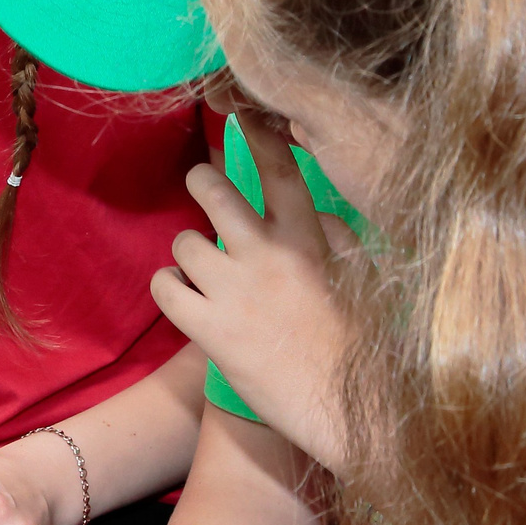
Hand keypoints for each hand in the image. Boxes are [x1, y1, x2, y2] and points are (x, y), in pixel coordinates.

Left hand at [151, 114, 357, 466]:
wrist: (344, 410)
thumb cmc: (358, 347)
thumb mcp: (361, 282)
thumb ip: (338, 241)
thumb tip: (321, 216)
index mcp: (309, 238)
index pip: (278, 169)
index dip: (255, 134)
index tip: (239, 114)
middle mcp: (267, 253)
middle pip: (213, 190)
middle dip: (200, 180)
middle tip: (201, 184)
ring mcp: (233, 289)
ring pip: (184, 241)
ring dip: (188, 252)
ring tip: (203, 269)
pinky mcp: (208, 327)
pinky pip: (164, 287)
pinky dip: (168, 287)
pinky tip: (182, 295)